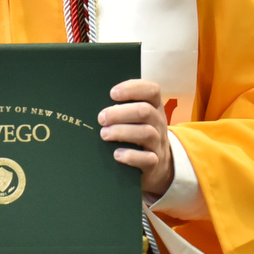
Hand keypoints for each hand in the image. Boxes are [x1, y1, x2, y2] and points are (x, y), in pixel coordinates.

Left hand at [98, 79, 173, 196]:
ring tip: (104, 134)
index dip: (132, 89)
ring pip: (146, 133)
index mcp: (154, 107)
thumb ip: (122, 107)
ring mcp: (158, 143)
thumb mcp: (136, 118)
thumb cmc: (138, 134)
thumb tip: (94, 102)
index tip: (112, 93)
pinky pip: (147, 158)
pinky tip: (116, 154)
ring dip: (122, 132)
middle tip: (101, 118)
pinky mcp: (155, 162)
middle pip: (144, 111)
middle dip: (120, 113)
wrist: (157, 164)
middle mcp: (159, 123)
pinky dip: (130, 156)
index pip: (152, 90)